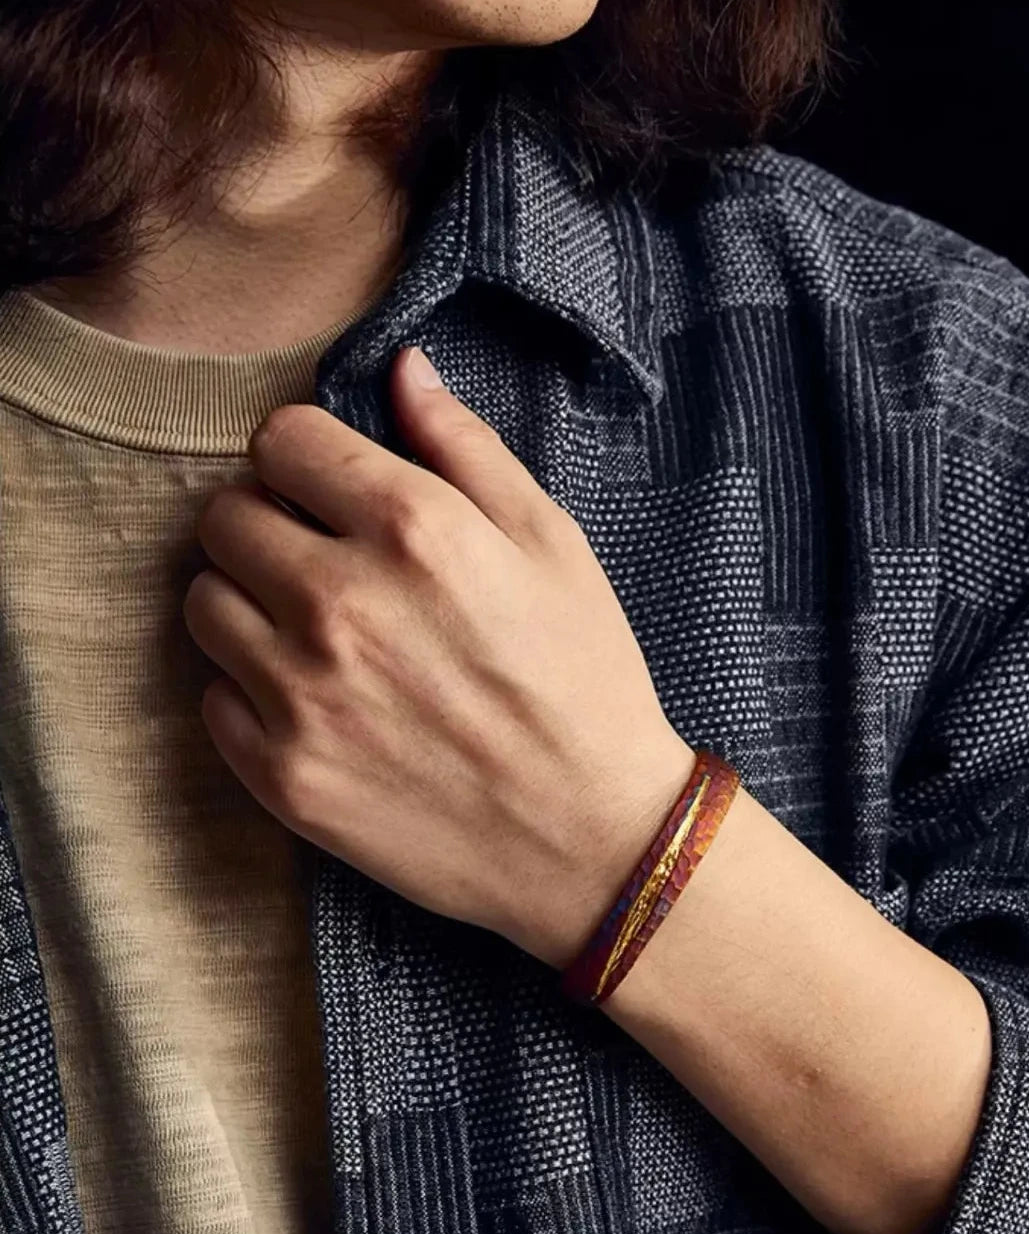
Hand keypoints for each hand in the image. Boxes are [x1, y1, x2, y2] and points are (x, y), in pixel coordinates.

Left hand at [183, 345, 695, 967]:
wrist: (590, 838)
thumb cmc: (584, 680)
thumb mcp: (552, 544)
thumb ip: (466, 447)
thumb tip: (400, 368)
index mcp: (410, 528)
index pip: (281, 439)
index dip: (305, 454)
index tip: (327, 483)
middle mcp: (339, 602)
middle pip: (225, 515)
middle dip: (266, 519)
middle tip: (319, 556)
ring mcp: (302, 694)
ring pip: (205, 602)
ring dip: (248, 601)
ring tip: (315, 629)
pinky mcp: (283, 773)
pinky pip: (214, 697)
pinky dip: (250, 688)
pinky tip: (317, 699)